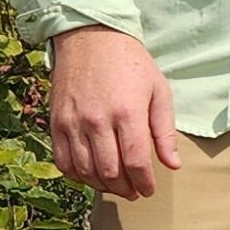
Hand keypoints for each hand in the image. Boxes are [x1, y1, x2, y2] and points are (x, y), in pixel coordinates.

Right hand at [48, 23, 182, 199]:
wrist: (90, 38)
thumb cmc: (130, 63)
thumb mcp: (159, 91)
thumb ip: (164, 131)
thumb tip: (173, 165)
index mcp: (127, 113)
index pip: (136, 163)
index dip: (145, 183)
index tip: (149, 189)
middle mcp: (97, 121)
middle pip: (110, 172)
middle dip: (125, 189)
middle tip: (134, 191)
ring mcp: (73, 123)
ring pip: (85, 171)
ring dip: (102, 185)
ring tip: (115, 185)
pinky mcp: (56, 122)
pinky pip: (62, 161)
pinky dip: (77, 175)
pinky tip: (90, 174)